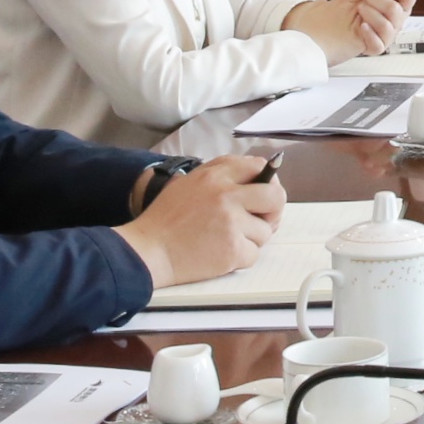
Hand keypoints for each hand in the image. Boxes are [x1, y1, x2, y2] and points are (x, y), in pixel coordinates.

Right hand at [114, 154, 286, 287]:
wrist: (148, 251)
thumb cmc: (166, 219)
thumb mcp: (189, 183)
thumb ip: (220, 175)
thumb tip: (256, 175)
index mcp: (214, 176)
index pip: (257, 166)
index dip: (267, 180)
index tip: (264, 192)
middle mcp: (226, 196)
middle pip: (276, 196)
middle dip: (273, 210)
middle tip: (263, 219)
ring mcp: (231, 223)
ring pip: (266, 230)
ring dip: (252, 238)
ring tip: (228, 239)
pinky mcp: (232, 250)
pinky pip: (255, 253)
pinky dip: (242, 257)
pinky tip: (222, 253)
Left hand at [292, 0, 419, 60]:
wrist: (334, 20)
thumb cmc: (352, 2)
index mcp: (398, 3)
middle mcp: (396, 20)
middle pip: (396, 9)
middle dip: (377, 0)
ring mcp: (387, 35)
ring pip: (387, 26)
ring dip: (370, 14)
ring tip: (360, 11)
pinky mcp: (377, 47)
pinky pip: (379, 43)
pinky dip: (368, 33)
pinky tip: (362, 26)